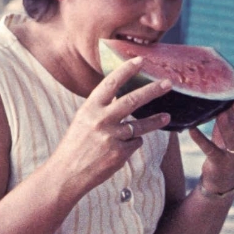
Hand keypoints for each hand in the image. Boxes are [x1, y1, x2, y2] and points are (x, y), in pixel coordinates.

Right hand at [50, 57, 172, 194]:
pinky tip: (121, 149)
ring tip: (166, 116)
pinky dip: (132, 144)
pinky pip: (135, 144)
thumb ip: (101, 109)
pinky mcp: (119, 153)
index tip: (140, 60)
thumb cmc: (75, 146)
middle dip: (153, 90)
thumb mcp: (83, 121)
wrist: (66, 174)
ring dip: (156, 120)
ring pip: (141, 125)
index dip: (127, 70)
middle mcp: (101, 119)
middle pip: (133, 100)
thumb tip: (121, 97)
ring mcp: (112, 137)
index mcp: (90, 108)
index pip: (111, 83)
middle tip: (167, 83)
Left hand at [190, 83, 233, 194]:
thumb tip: (221, 85)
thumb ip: (231, 111)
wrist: (223, 178)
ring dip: (227, 128)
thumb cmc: (228, 146)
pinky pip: (210, 150)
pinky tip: (191, 129)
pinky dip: (201, 140)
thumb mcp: (233, 127)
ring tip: (220, 113)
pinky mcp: (220, 163)